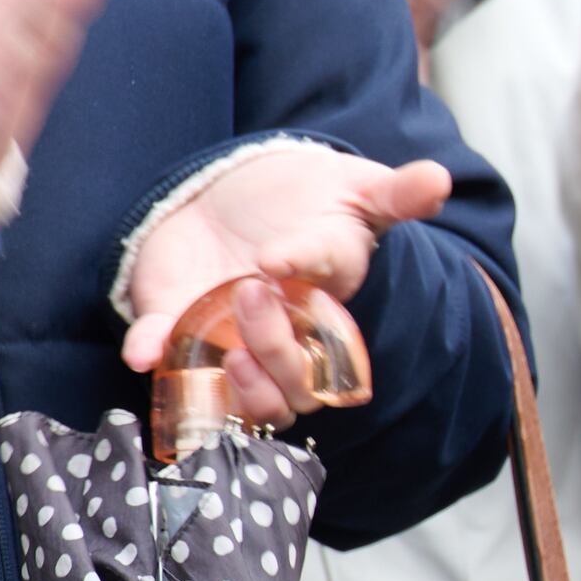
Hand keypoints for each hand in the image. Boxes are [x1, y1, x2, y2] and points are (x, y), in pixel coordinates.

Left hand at [116, 143, 456, 418]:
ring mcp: (231, 340)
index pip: (332, 337)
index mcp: (327, 306)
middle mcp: (283, 336)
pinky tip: (144, 351)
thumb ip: (395, 193)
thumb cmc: (306, 200)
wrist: (234, 197)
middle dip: (277, 349)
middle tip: (251, 291)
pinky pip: (169, 365)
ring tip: (225, 351)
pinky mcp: (178, 328)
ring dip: (238, 387)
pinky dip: (155, 358)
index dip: (312, 316)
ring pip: (247, 402)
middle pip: (295, 387)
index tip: (279, 258)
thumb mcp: (354, 191)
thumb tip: (437, 178)